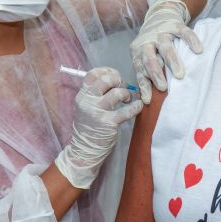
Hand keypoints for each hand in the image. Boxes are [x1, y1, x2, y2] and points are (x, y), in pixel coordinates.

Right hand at [55, 67, 142, 188]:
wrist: (84, 150)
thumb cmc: (89, 126)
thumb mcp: (86, 106)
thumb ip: (96, 93)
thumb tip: (116, 79)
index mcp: (82, 95)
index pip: (93, 74)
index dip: (107, 71)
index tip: (115, 76)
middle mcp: (88, 101)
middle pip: (105, 80)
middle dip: (118, 80)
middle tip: (122, 87)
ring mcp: (98, 112)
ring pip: (117, 93)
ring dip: (126, 93)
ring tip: (128, 99)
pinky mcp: (108, 123)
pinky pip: (126, 111)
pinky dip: (136, 107)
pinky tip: (138, 106)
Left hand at [130, 0, 202, 103]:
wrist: (160, 14)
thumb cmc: (153, 43)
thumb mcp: (146, 54)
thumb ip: (148, 71)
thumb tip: (151, 98)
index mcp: (138, 51)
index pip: (140, 70)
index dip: (144, 85)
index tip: (148, 100)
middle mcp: (148, 42)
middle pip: (149, 59)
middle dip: (155, 74)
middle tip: (162, 88)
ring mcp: (162, 33)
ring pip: (166, 47)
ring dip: (172, 61)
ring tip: (180, 75)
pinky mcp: (175, 25)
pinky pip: (184, 33)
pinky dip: (191, 41)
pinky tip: (198, 51)